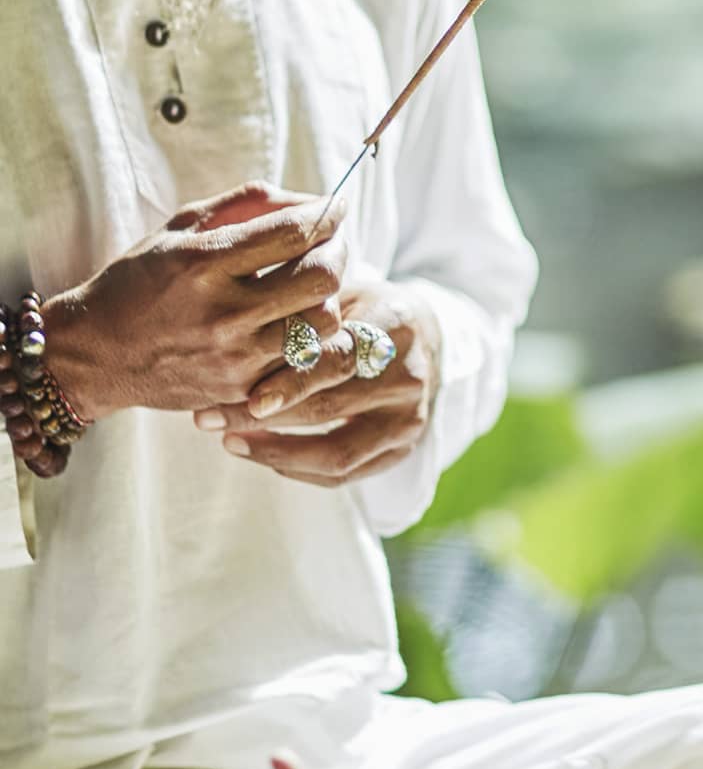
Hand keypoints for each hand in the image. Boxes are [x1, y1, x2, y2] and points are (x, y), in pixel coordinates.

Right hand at [44, 184, 346, 422]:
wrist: (95, 354)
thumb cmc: (140, 280)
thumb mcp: (181, 228)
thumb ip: (245, 204)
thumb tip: (308, 200)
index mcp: (205, 263)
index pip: (294, 232)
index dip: (328, 214)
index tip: (337, 206)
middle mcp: (223, 312)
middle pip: (321, 278)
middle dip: (340, 251)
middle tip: (334, 243)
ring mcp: (234, 357)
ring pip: (323, 324)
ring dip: (330, 297)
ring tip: (316, 284)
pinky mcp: (240, 390)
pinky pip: (306, 364)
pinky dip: (316, 338)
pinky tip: (304, 319)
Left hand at [191, 281, 440, 486]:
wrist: (427, 338)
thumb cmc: (366, 311)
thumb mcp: (343, 294)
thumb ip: (302, 312)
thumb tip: (232, 331)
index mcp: (395, 325)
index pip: (337, 358)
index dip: (290, 380)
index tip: (243, 394)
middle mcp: (409, 376)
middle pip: (330, 407)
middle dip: (261, 417)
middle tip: (209, 417)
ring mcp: (409, 418)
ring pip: (336, 452)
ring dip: (275, 451)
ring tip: (229, 440)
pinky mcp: (403, 449)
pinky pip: (344, 474)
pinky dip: (297, 469)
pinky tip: (261, 452)